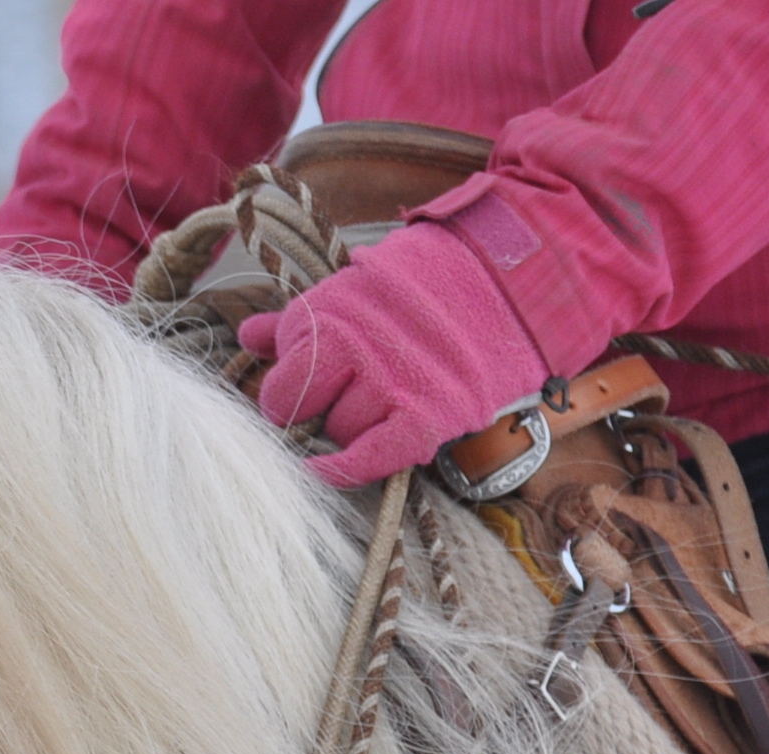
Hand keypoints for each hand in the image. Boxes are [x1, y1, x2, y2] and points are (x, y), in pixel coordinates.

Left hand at [237, 220, 551, 487]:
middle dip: (320, 411)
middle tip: (348, 398)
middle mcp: (354, 346)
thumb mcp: (357, 286)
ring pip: (343, 434)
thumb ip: (298, 319)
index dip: (289, 393)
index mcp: (330, 313)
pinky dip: (345, 470)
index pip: (280, 382)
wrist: (521, 269)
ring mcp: (392, 382)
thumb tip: (247, 333)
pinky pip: (370, 459)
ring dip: (356, 427)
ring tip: (387, 399)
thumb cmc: (433, 279)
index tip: (308, 390)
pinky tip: (326, 470)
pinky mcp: (430, 412)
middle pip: (307, 412)